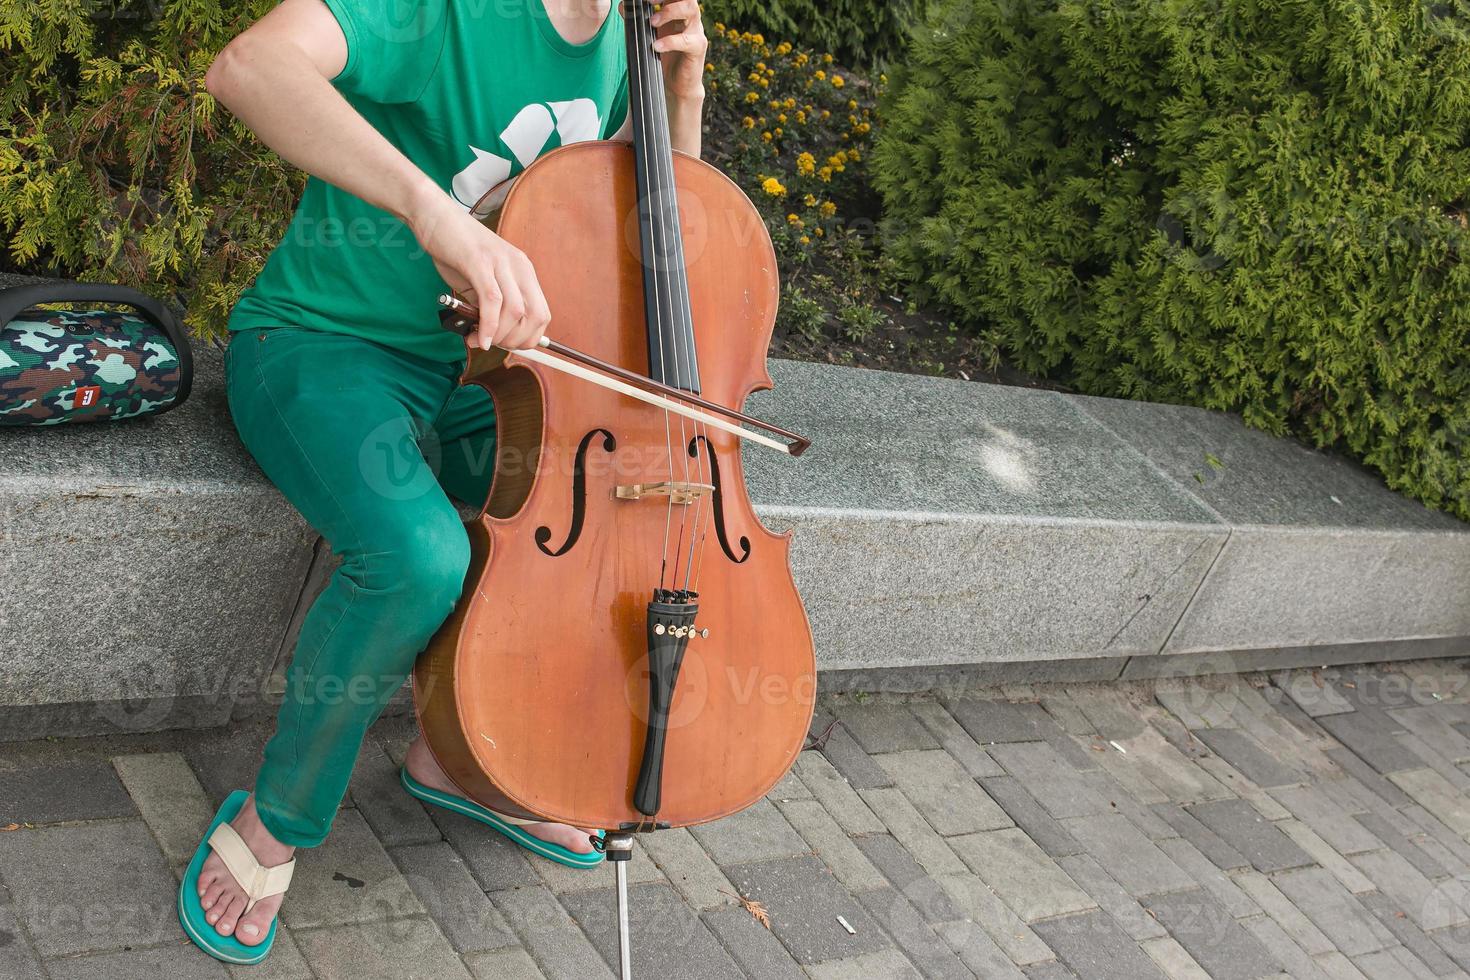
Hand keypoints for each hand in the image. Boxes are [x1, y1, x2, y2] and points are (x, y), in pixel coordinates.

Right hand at [408, 193, 549, 350]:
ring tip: (478, 340)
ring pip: (516, 311)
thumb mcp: (479, 281)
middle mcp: (518, 266)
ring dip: (499, 336)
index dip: (528, 338)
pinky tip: (479, 337)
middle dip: (515, 341)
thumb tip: (489, 336)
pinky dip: (488, 326)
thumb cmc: (455, 250)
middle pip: (535, 316)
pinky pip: (492, 301)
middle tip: (491, 344)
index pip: (542, 314)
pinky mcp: (479, 261)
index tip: (506, 345)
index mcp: (523, 271)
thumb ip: (488, 306)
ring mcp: (500, 262)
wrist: (434, 216)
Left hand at [649, 0, 706, 100]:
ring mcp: (696, 31)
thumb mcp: (649, 35)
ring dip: (669, 12)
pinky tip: (656, 46)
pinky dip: (669, 41)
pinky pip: (686, 40)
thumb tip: (623, 6)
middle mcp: (690, 18)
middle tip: (649, 1)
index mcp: (679, 11)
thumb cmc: (665, 57)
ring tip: (652, 22)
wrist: (677, 84)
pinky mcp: (697, 48)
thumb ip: (639, 20)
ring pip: (690, 10)